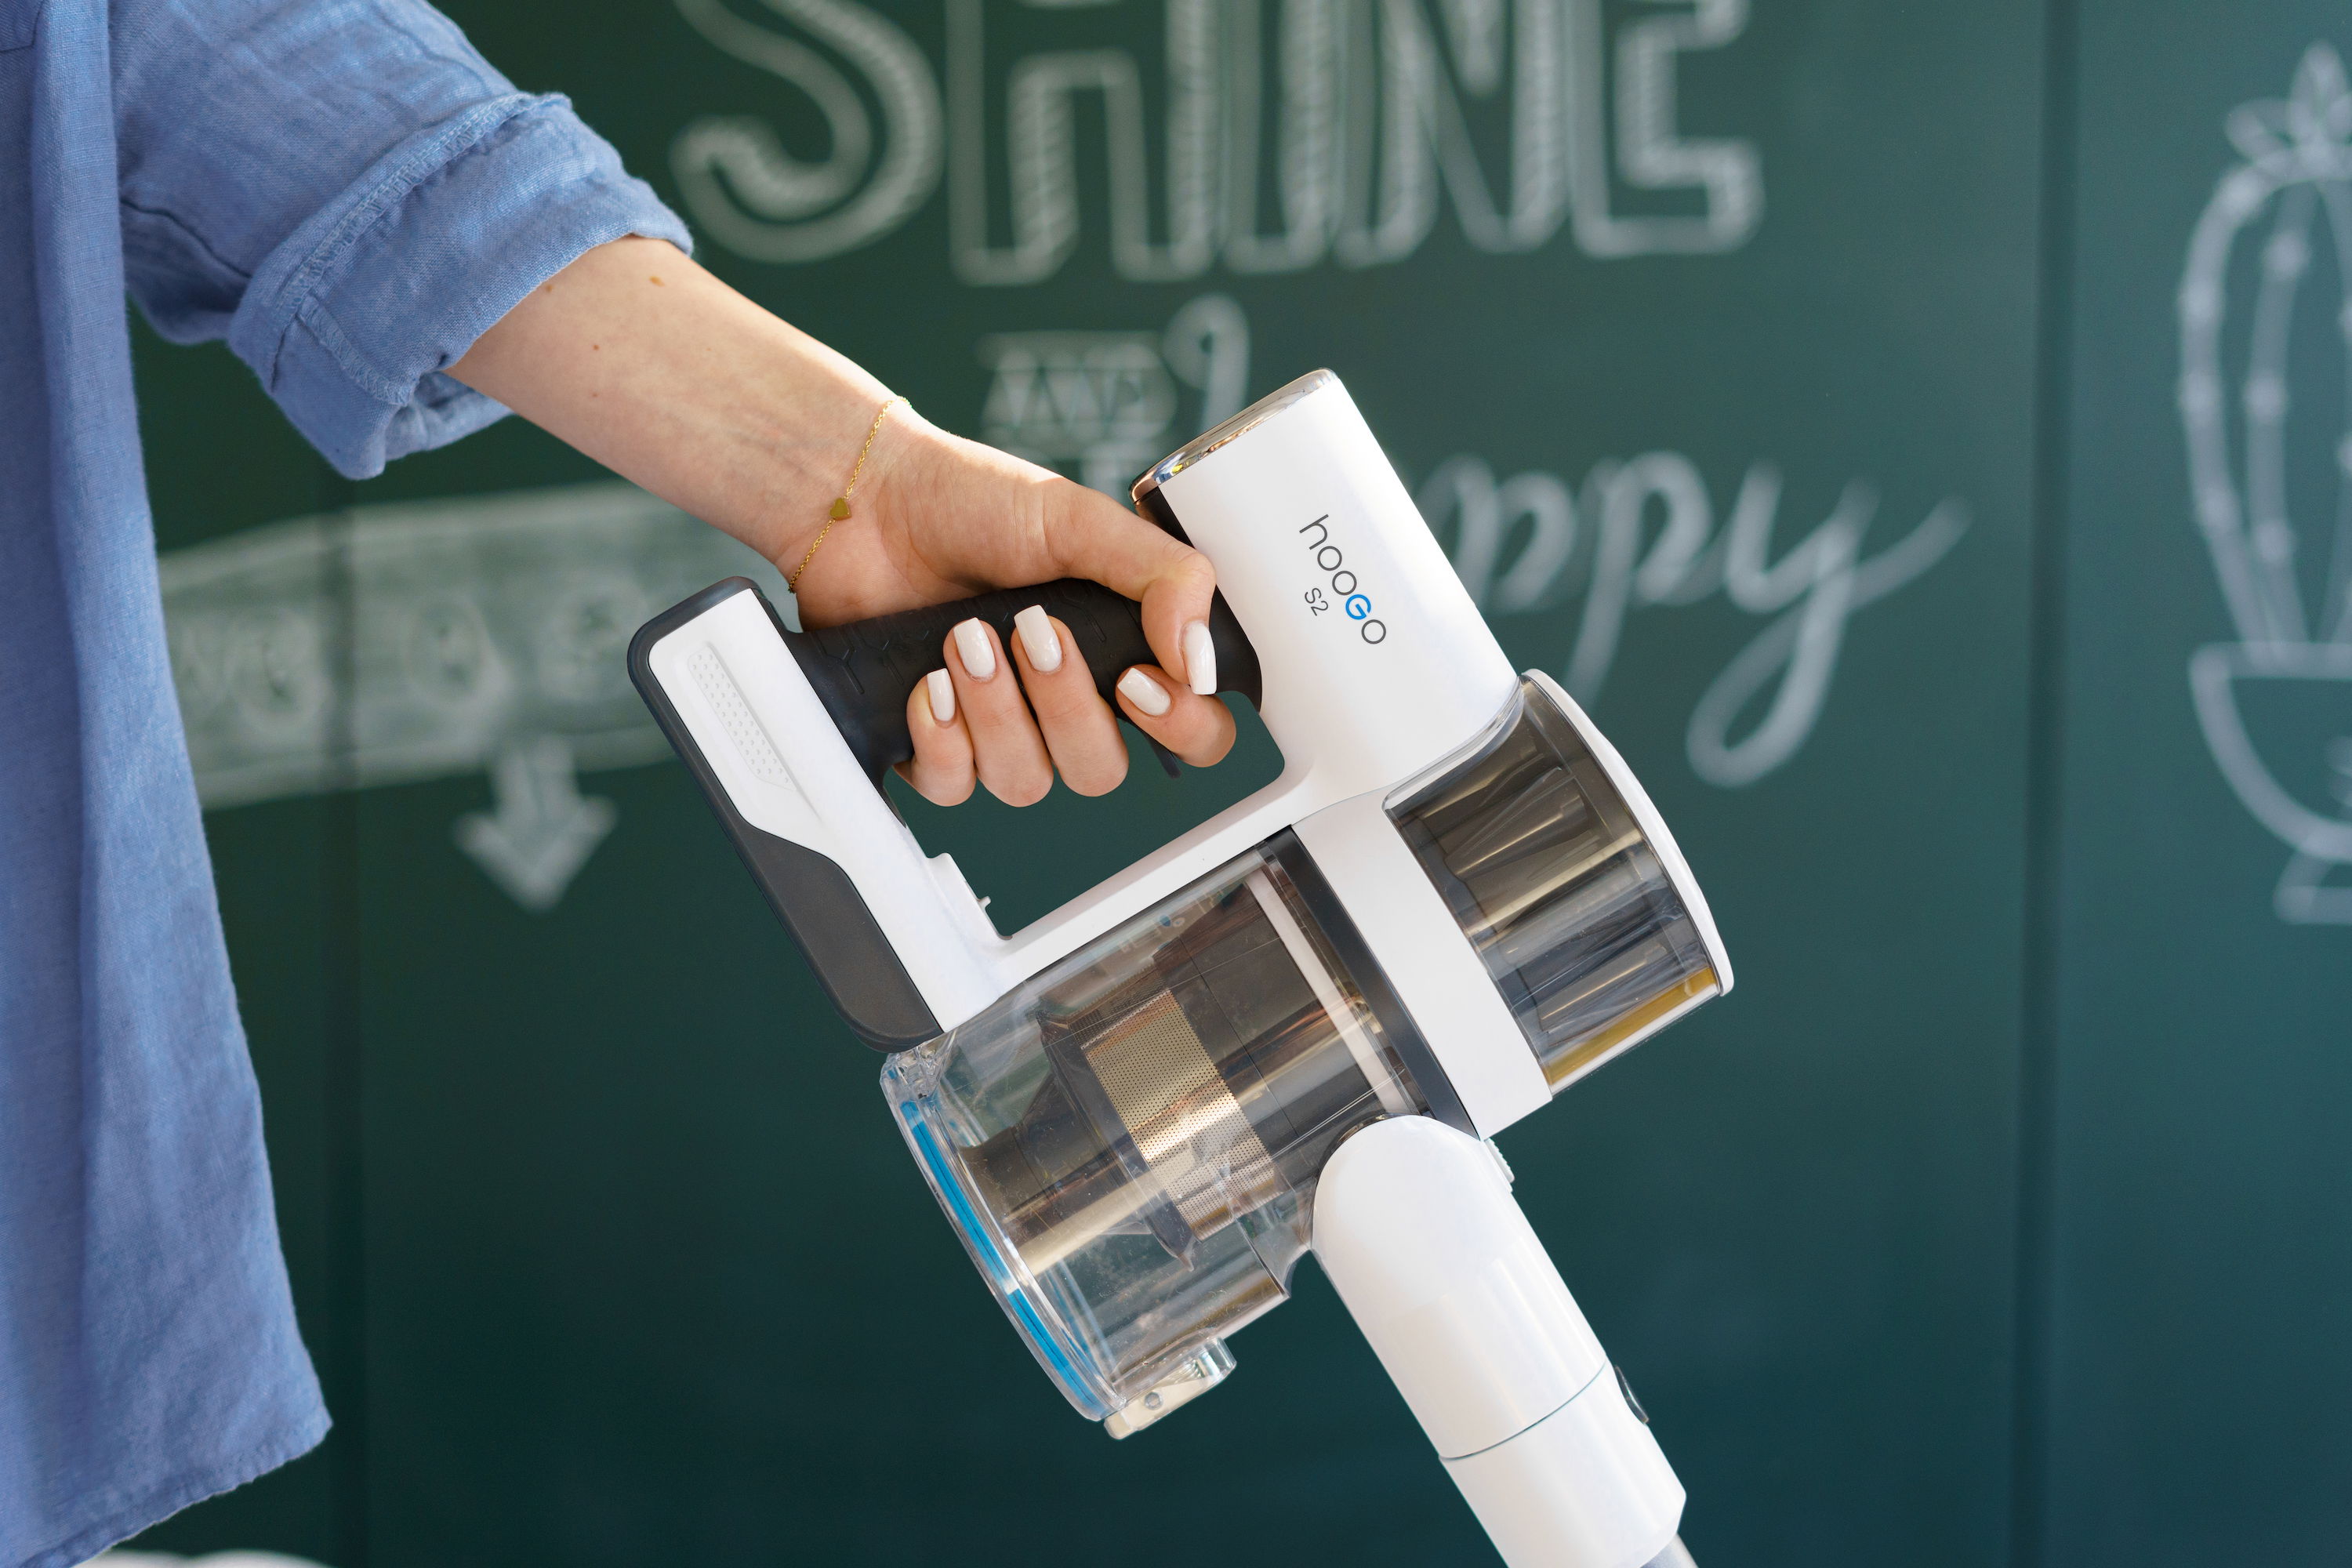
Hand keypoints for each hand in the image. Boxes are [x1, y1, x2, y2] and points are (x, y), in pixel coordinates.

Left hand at [802, 409, 1234, 804]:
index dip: (1180, 729)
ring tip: (963, 637)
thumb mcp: (1082, 520)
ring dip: (996, 711)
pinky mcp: (930, 743)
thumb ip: (1164, 577)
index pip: (1191, 733)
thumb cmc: (971, 501)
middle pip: (1102, 771)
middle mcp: (1064, 702)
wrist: (867, 501)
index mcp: (1119, 652)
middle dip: (1065, 706)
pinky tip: (928, 682)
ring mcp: (997, 728)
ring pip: (1026, 783)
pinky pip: (953, 787)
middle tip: (1031, 631)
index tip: (1139, 679)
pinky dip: (942, 737)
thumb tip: (1201, 660)